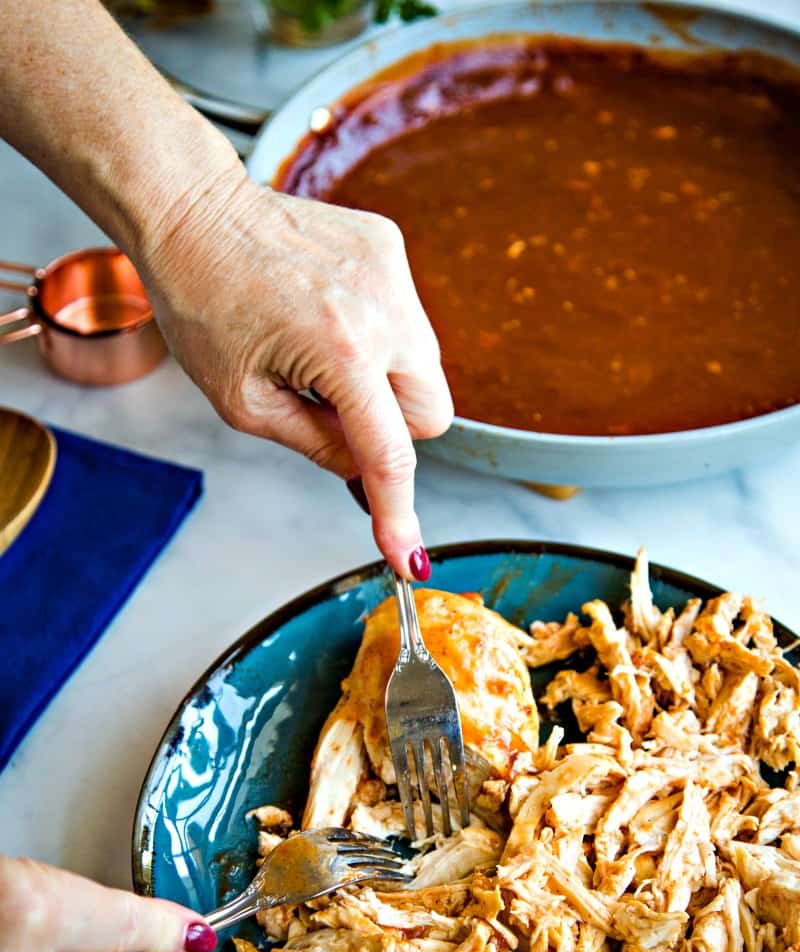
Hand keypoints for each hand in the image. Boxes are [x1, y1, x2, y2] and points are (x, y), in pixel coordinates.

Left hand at [139, 169, 452, 578]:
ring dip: (384, 381)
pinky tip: (326, 315)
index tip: (408, 557)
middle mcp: (382, 308)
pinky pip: (406, 319)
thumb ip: (315, 445)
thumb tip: (367, 473)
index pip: (389, 453)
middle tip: (333, 411)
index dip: (399, 512)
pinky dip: (377, 335)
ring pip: (425, 366)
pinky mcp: (389, 246)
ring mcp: (391, 271)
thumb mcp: (244, 402)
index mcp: (340, 351)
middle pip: (431, 412)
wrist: (192, 212)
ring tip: (319, 352)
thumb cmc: (202, 304)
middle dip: (393, 429)